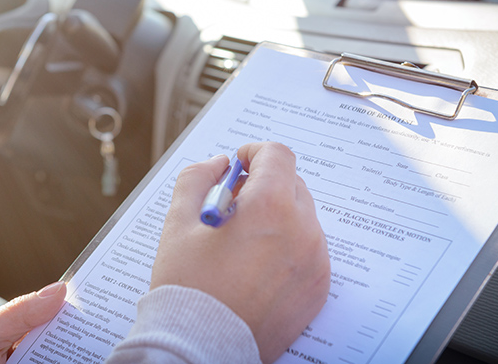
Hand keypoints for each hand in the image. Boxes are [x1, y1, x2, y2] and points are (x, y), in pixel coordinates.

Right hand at [152, 142, 330, 362]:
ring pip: (301, 217)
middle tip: (234, 205)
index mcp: (271, 206)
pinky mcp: (318, 286)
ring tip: (243, 241)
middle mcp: (303, 229)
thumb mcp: (179, 221)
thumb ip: (198, 178)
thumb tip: (219, 164)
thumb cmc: (188, 286)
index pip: (277, 155)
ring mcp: (315, 260)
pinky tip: (256, 265)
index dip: (255, 153)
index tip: (240, 163)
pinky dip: (287, 246)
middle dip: (264, 185)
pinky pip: (308, 249)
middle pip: (291, 184)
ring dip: (277, 216)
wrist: (203, 346)